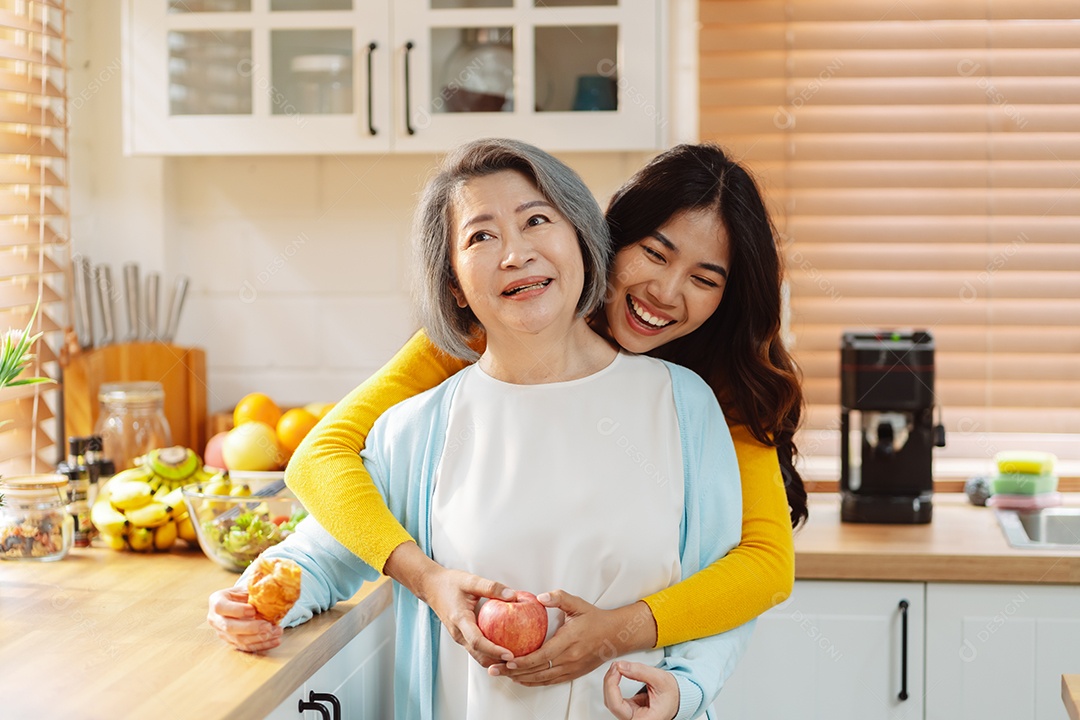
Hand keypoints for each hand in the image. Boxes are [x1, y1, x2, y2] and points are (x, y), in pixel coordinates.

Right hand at [207, 587, 282, 652]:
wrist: (240, 602)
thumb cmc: (243, 593)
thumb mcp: (245, 588)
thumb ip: (254, 589)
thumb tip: (269, 590)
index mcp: (216, 601)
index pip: (221, 607)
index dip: (237, 610)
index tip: (253, 610)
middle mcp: (215, 619)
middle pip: (230, 627)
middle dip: (251, 628)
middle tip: (268, 626)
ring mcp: (222, 633)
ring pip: (239, 640)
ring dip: (260, 638)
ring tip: (277, 632)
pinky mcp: (231, 642)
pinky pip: (246, 647)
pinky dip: (262, 644)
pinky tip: (275, 640)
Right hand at [419, 565, 517, 667]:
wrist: (431, 587)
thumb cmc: (450, 583)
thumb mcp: (471, 580)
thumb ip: (491, 587)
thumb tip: (513, 596)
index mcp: (460, 620)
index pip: (477, 642)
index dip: (494, 650)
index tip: (510, 654)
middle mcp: (458, 633)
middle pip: (479, 655)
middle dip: (497, 662)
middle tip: (518, 663)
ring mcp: (459, 636)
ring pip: (477, 655)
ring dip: (494, 660)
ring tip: (514, 659)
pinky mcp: (462, 636)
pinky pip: (477, 649)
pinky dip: (490, 652)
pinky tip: (504, 647)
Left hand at [491, 591, 654, 686]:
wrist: (614, 636)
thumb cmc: (594, 619)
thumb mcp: (578, 604)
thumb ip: (559, 598)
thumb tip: (540, 597)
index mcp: (569, 641)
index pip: (542, 655)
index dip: (523, 661)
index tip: (506, 660)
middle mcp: (569, 659)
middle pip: (537, 671)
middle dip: (513, 672)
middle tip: (493, 669)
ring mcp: (571, 669)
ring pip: (541, 679)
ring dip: (520, 678)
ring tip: (502, 674)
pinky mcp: (572, 674)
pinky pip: (549, 682)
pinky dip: (533, 682)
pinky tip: (520, 679)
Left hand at [603, 661, 679, 719]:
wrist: (677, 698)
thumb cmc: (671, 694)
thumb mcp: (660, 679)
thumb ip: (640, 671)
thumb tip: (620, 666)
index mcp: (644, 719)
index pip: (617, 706)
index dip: (612, 686)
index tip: (616, 669)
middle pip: (611, 703)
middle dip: (610, 681)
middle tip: (616, 665)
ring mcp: (629, 715)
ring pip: (610, 700)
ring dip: (610, 682)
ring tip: (617, 667)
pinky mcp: (627, 709)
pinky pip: (614, 697)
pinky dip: (613, 683)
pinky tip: (618, 673)